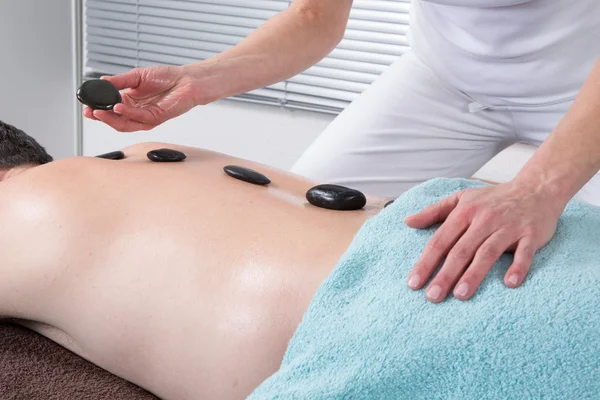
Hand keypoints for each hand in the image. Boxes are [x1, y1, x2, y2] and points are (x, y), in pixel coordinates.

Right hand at [83, 65, 200, 131]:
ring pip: (124, 124)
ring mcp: (145, 117)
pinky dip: (127, 113)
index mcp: (130, 101)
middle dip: (100, 117)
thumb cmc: (167, 77)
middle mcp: (136, 111)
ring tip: (98, 112)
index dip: (97, 107)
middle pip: (114, 119)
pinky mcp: (155, 118)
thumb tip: (102, 81)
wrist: (186, 80)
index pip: (109, 108)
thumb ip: (119, 81)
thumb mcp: (137, 76)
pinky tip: (118, 107)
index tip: (86, 104)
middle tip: (89, 111)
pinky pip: (138, 119)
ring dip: (110, 119)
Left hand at [405, 180, 564, 302]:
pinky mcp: (531, 234)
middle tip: (432, 296)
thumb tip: (408, 222)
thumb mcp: (460, 199)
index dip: (426, 262)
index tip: (414, 284)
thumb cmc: (492, 199)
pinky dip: (518, 267)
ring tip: (460, 294)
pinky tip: (509, 283)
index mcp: (464, 212)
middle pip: (461, 250)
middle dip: (445, 274)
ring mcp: (508, 227)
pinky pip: (525, 252)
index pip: (440, 240)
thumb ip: (433, 211)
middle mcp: (484, 219)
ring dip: (474, 274)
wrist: (535, 189)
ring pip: (488, 252)